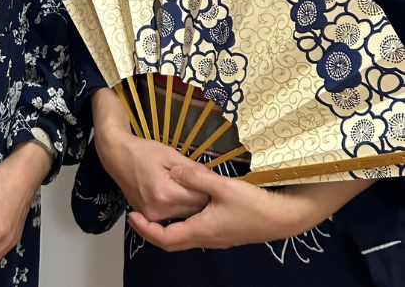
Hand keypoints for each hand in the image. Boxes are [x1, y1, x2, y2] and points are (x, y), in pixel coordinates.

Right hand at [91, 88, 208, 221]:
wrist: (117, 156)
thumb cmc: (143, 151)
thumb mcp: (170, 154)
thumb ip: (193, 170)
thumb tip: (214, 179)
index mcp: (165, 192)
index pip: (200, 198)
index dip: (210, 189)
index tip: (214, 181)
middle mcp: (158, 210)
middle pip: (194, 211)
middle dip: (203, 199)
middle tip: (206, 185)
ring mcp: (152, 216)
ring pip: (185, 216)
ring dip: (193, 206)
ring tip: (193, 189)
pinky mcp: (149, 217)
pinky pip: (174, 217)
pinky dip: (181, 209)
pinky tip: (181, 196)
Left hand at [128, 158, 375, 250]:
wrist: (283, 218)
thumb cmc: (253, 204)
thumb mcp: (222, 187)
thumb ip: (196, 178)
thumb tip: (173, 173)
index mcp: (201, 230)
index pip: (165, 238)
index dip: (146, 229)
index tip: (131, 216)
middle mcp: (206, 238)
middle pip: (172, 240)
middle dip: (153, 229)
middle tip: (138, 214)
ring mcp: (217, 238)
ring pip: (185, 236)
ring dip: (168, 226)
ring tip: (156, 209)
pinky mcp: (226, 232)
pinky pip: (197, 231)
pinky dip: (184, 222)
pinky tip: (185, 207)